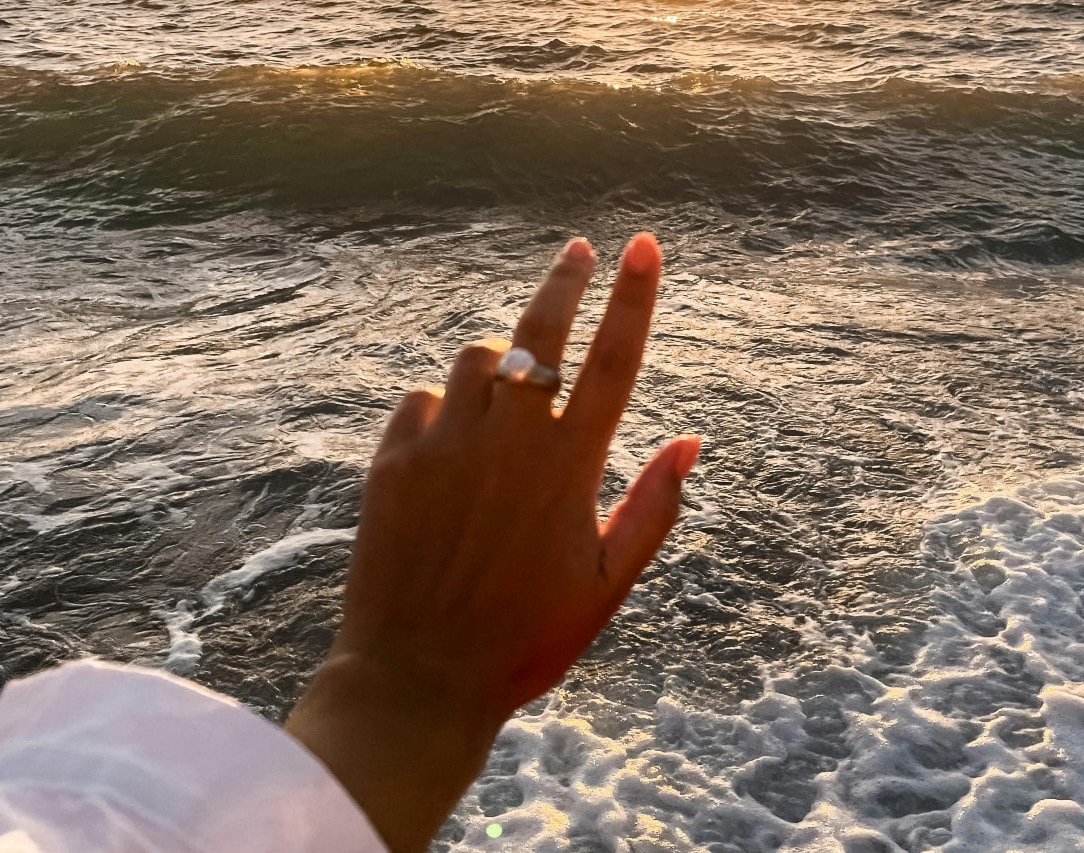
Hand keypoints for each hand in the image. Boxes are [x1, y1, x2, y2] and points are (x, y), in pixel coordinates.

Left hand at [286, 233, 698, 851]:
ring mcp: (444, 446)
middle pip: (541, 333)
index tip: (644, 246)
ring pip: (476, 360)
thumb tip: (690, 439)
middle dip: (565, 281)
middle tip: (579, 250)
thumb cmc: (526, 638)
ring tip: (508, 399)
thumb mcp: (608, 584)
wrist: (418, 679)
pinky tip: (451, 447)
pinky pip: (422, 400)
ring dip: (500, 365)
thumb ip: (654, 506)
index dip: (634, 297)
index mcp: (569, 467)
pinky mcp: (392, 462)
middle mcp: (507, 442)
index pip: (613, 361)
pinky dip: (442, 408)